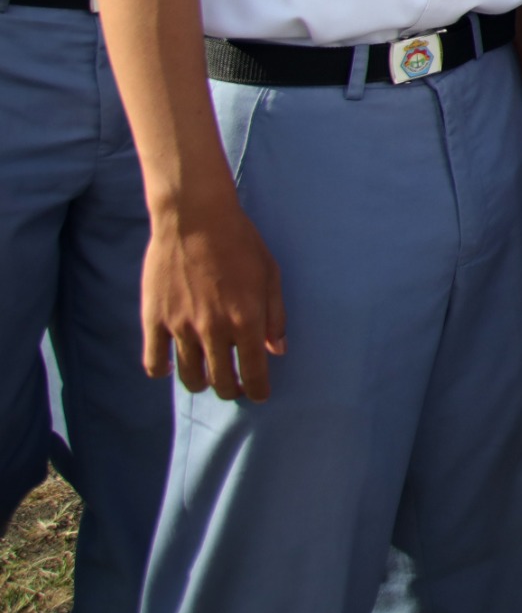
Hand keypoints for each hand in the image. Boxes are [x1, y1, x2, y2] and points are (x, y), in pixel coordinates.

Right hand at [142, 195, 285, 401]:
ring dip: (202, 383)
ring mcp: (181, 327)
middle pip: (221, 382)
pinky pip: (154, 362)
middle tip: (235, 386)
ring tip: (207, 377)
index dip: (258, 390)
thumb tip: (276, 350)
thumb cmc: (239, 242)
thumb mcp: (270, 274)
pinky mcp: (154, 320)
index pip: (254, 372)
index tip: (259, 394)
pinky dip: (163, 370)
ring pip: (190, 377)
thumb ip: (274, 316)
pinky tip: (171, 366)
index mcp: (246, 320)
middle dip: (232, 389)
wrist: (194, 218)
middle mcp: (213, 330)